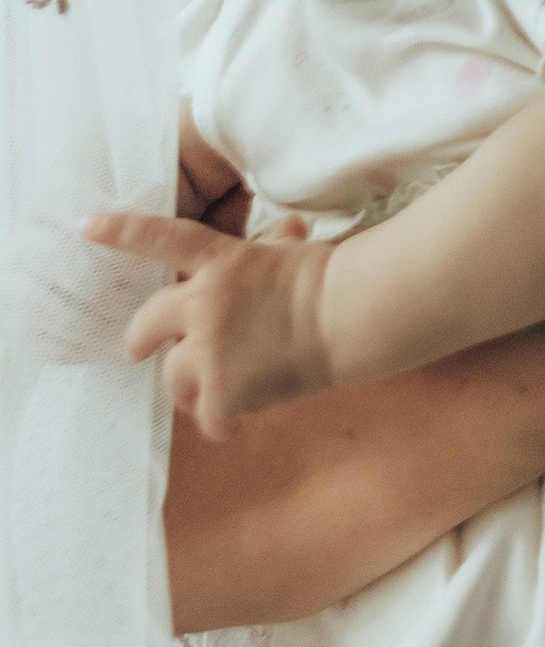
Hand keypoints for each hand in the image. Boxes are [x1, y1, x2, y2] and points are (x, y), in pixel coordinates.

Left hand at [85, 206, 333, 434]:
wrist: (353, 313)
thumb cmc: (335, 278)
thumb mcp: (297, 254)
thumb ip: (276, 247)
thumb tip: (289, 228)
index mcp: (222, 263)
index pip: (162, 239)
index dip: (123, 231)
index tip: (87, 225)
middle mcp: (204, 303)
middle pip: (147, 325)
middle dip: (140, 341)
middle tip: (139, 351)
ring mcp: (209, 349)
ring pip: (173, 378)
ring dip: (193, 385)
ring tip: (222, 388)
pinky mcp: (223, 390)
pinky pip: (206, 417)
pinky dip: (223, 420)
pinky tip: (242, 416)